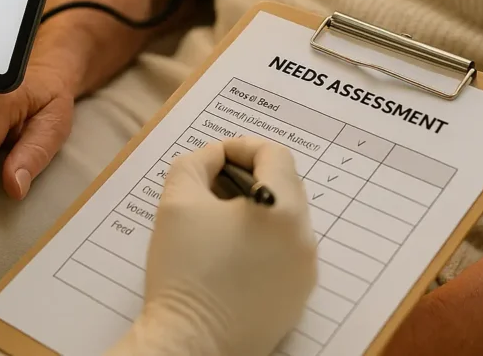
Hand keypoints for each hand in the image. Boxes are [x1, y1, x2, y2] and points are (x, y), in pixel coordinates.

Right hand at [109, 137, 317, 355]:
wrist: (190, 343)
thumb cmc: (183, 270)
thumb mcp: (177, 200)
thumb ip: (197, 162)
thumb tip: (215, 156)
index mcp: (283, 208)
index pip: (275, 154)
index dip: (241, 147)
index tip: (214, 158)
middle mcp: (305, 238)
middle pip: (285, 185)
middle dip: (249, 177)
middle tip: (211, 187)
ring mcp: (306, 272)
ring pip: (286, 221)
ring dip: (256, 211)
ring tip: (218, 223)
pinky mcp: (297, 298)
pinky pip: (286, 255)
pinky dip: (263, 244)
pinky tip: (230, 256)